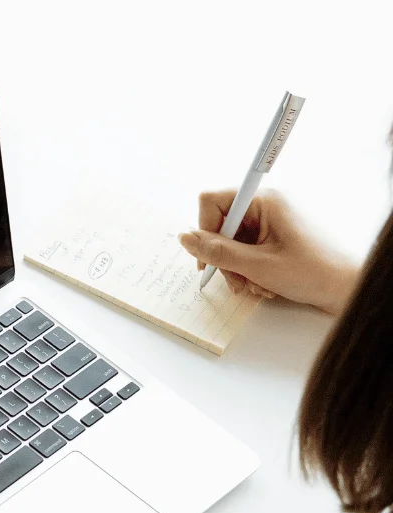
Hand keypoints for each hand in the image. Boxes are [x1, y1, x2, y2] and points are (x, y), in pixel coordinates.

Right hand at [178, 190, 358, 314]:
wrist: (348, 289)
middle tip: (236, 281)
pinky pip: (248, 249)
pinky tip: (265, 284)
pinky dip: (250, 269)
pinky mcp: (277, 236)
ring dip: (237, 268)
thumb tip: (185, 239)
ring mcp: (273, 221)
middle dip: (224, 257)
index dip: (204, 230)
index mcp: (265, 201)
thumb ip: (217, 251)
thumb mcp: (257, 265)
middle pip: (222, 226)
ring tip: (255, 286)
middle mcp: (268, 205)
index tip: (208, 258)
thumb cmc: (314, 272)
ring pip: (233, 242)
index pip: (213, 202)